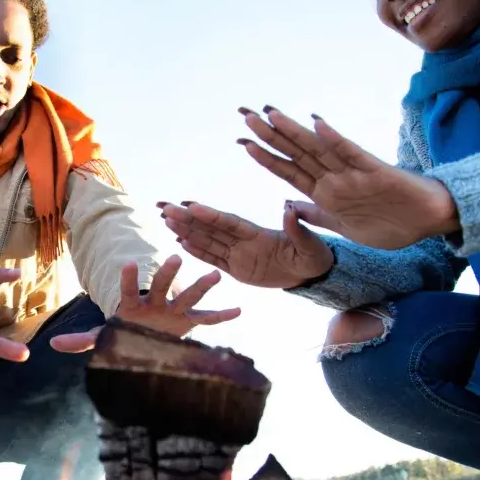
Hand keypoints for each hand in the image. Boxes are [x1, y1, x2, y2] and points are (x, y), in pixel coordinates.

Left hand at [50, 254, 241, 352]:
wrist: (145, 336)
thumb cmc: (124, 333)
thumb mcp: (104, 337)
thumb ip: (81, 340)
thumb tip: (51, 345)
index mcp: (134, 305)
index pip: (129, 288)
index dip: (129, 278)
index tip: (130, 264)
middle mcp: (156, 303)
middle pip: (163, 286)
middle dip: (169, 274)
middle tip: (175, 258)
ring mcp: (174, 311)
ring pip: (189, 296)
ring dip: (201, 285)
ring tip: (215, 274)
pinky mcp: (188, 322)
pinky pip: (207, 319)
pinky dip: (222, 316)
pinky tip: (238, 310)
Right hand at [159, 200, 333, 288]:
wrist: (312, 273)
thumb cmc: (313, 255)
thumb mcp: (309, 244)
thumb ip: (296, 228)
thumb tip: (288, 209)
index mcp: (258, 233)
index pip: (229, 223)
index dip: (210, 216)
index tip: (191, 206)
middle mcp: (243, 241)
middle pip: (210, 228)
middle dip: (188, 219)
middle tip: (166, 208)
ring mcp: (239, 254)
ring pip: (208, 241)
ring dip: (187, 231)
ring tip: (166, 221)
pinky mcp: (237, 269)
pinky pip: (214, 259)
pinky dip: (198, 251)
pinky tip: (181, 243)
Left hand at [236, 106, 458, 249]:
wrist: (431, 221)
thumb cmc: (391, 223)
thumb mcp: (344, 227)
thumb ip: (317, 215)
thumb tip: (290, 206)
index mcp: (325, 192)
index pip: (288, 170)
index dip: (266, 156)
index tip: (243, 142)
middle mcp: (335, 178)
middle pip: (296, 153)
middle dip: (270, 135)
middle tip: (246, 115)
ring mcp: (353, 173)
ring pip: (317, 149)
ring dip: (294, 132)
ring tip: (271, 114)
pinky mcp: (375, 172)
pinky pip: (352, 153)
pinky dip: (334, 140)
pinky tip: (317, 123)